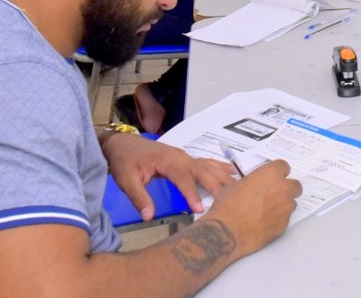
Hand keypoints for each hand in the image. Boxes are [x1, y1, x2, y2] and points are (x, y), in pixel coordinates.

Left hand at [103, 132, 234, 219]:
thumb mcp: (127, 181)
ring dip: (222, 176)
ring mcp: (184, 156)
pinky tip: (230, 171)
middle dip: (215, 185)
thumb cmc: (125, 162)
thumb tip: (149, 216)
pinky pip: (205, 162)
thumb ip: (139, 198)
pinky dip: (219, 167)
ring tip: (237, 187)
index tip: (200, 209)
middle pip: (202, 170)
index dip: (192, 193)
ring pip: (207, 166)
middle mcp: (180, 157)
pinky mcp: (184, 158)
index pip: (183, 178)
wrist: (123, 144)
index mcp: (167, 161)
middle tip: (227, 200)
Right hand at [204, 159, 301, 255]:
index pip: (284, 167)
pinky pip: (285, 218)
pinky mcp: (284, 224)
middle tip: (274, 194)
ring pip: (291, 203)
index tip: (274, 177)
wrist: (226, 232)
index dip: (278, 173)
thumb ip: (254, 181)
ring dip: (282, 205)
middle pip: (294, 185)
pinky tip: (264, 223)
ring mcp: (286, 207)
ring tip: (266, 211)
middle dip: (286, 189)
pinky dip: (278, 219)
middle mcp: (283, 188)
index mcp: (271, 174)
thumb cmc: (228, 208)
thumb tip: (256, 184)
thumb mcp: (237, 185)